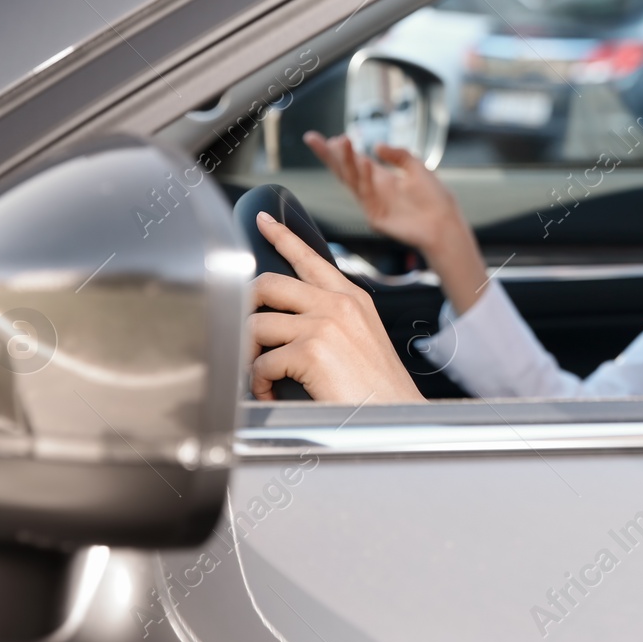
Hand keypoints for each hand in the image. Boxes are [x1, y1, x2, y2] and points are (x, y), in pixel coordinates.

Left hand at [249, 210, 423, 403]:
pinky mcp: (312, 350)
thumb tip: (287, 326)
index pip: (310, 258)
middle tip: (243, 334)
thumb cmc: (380, 392)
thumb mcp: (361, 341)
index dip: (282, 236)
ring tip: (261, 376)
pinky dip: (259, 382)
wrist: (399, 420)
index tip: (264, 221)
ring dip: (249, 354)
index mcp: (353, 299)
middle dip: (245, 307)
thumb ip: (332, 322)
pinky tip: (271, 394)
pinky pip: (262, 362)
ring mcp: (325, 323)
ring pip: (256, 323)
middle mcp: (339, 303)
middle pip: (268, 283)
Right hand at [304, 133, 460, 253]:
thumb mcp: (417, 168)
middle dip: (329, 155)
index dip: (337, 151)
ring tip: (341, 141)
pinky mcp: (376, 217)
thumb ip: (398, 155)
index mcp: (381, 179)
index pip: (354, 162)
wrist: (445, 225)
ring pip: (353, 180)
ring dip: (347, 160)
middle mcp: (372, 191)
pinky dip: (366, 177)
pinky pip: (368, 194)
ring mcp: (372, 204)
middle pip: (344, 171)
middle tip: (313, 138)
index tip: (322, 137)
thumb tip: (376, 145)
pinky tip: (365, 161)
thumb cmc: (435, 199)